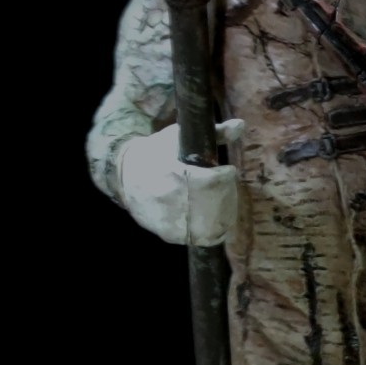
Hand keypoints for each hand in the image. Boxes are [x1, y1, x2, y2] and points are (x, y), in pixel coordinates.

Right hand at [115, 120, 245, 246]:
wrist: (125, 175)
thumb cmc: (157, 152)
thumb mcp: (179, 137)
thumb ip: (213, 134)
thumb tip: (240, 125)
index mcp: (172, 174)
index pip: (210, 182)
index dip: (225, 176)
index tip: (227, 171)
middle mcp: (168, 200)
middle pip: (213, 206)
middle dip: (226, 196)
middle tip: (227, 187)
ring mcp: (167, 220)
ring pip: (209, 228)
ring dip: (221, 216)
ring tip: (223, 202)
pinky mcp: (167, 234)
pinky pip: (198, 238)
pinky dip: (210, 230)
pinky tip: (213, 217)